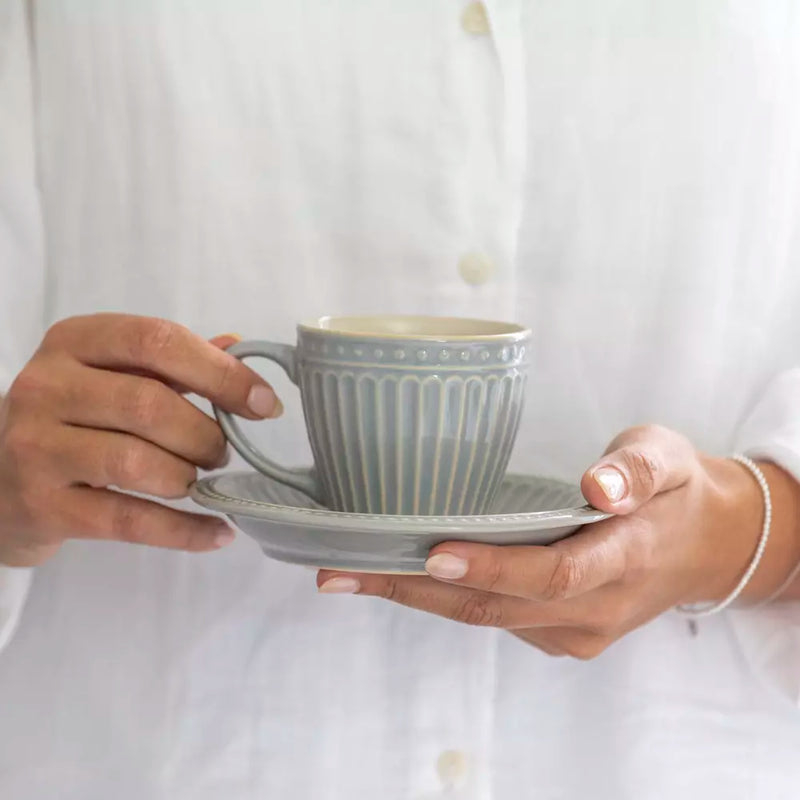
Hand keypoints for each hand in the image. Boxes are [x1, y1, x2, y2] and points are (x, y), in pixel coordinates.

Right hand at [0, 314, 280, 566]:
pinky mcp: (41, 506)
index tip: (264, 404)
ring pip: (136, 462)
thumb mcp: (111, 375)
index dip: (221, 373)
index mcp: (74, 342)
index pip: (157, 341)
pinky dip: (184, 530)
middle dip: (205, 434)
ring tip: (198, 481)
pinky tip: (217, 533)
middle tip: (221, 452)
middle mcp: (46, 386)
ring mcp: (36, 448)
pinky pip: (128, 520)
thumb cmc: (71, 419)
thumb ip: (173, 361)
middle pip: (150, 404)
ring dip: (188, 476)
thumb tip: (240, 349)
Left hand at [317, 424, 799, 658]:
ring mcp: (578, 631)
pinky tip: (400, 576)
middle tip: (342, 572)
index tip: (432, 551)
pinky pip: (496, 620)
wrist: (704, 546)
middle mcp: (597, 608)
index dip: (491, 566)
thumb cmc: (676, 490)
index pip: (552, 572)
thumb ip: (635, 470)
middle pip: (496, 608)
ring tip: (348, 575)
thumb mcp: (667, 457)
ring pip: (487, 620)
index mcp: (625, 558)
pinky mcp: (561, 635)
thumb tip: (598, 487)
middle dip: (414, 589)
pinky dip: (445, 599)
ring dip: (416, 598)